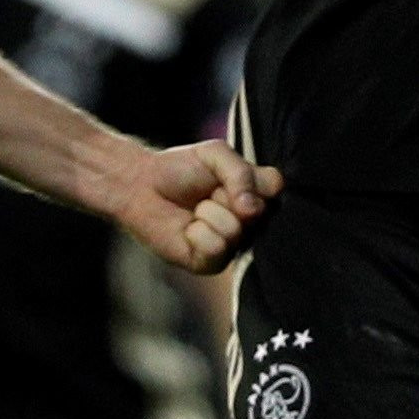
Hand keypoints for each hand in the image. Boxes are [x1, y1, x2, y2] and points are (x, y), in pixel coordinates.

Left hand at [95, 139, 279, 272]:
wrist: (142, 186)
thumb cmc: (180, 170)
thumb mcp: (215, 155)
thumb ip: (242, 173)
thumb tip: (253, 208)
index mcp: (256, 196)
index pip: (276, 189)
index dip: (251, 180)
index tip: (226, 175)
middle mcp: (250, 224)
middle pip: (258, 211)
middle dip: (225, 194)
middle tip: (207, 192)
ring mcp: (232, 245)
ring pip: (235, 230)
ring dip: (207, 212)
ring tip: (195, 210)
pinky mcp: (211, 263)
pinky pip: (216, 247)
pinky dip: (196, 233)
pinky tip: (187, 229)